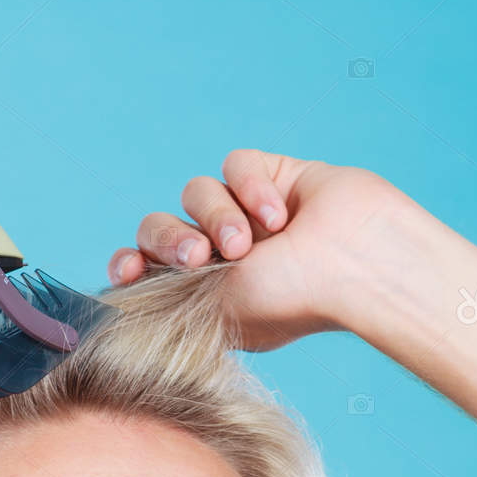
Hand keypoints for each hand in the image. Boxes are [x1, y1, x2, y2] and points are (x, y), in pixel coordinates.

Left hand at [107, 148, 402, 351]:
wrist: (354, 267)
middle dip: (171, 240)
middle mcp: (222, 255)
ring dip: (216, 216)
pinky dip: (251, 187)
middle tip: (197, 259)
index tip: (128, 270)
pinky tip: (279, 214)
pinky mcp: (273, 175)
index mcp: (205, 294)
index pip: (148, 270)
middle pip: (161, 227)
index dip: (129, 264)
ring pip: (195, 193)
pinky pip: (235, 165)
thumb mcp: (218, 310)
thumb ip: (169, 299)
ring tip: (249, 241)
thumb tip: (121, 296)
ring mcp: (246, 214)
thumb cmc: (291, 301)